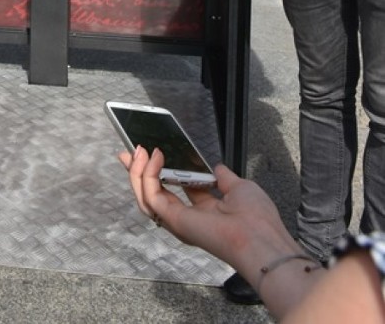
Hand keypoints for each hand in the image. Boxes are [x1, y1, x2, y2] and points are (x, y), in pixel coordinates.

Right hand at [120, 146, 296, 277]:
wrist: (260, 237)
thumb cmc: (256, 218)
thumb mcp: (239, 187)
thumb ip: (223, 177)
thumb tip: (216, 167)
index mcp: (202, 210)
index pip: (171, 188)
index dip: (159, 171)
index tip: (148, 153)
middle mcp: (186, 216)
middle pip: (152, 192)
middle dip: (137, 171)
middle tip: (128, 151)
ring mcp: (178, 219)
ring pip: (145, 195)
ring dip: (137, 171)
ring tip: (138, 150)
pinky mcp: (173, 219)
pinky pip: (151, 195)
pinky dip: (147, 174)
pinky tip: (154, 157)